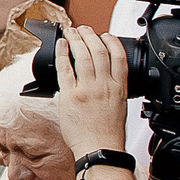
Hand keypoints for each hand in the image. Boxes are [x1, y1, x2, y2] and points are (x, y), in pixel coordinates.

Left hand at [55, 26, 131, 156]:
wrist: (99, 149)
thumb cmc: (108, 134)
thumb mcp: (119, 107)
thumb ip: (113, 91)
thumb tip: (106, 80)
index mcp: (118, 88)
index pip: (118, 57)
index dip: (112, 42)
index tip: (106, 35)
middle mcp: (104, 86)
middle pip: (99, 51)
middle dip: (91, 36)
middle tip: (84, 29)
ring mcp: (87, 89)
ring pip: (82, 56)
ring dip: (76, 39)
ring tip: (71, 32)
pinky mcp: (71, 95)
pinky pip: (65, 69)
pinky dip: (62, 54)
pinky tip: (61, 45)